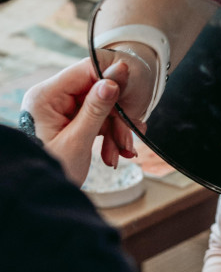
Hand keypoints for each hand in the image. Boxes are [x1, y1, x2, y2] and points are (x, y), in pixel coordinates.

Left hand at [21, 57, 135, 185]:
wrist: (39, 199)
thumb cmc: (52, 172)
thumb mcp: (77, 141)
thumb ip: (97, 107)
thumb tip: (115, 76)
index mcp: (46, 97)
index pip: (86, 72)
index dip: (112, 81)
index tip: (130, 97)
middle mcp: (51, 98)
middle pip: (96, 91)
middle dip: (116, 116)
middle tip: (128, 140)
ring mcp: (59, 109)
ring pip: (100, 106)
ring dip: (115, 129)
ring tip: (123, 152)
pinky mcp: (68, 120)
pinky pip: (96, 118)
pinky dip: (109, 134)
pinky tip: (116, 152)